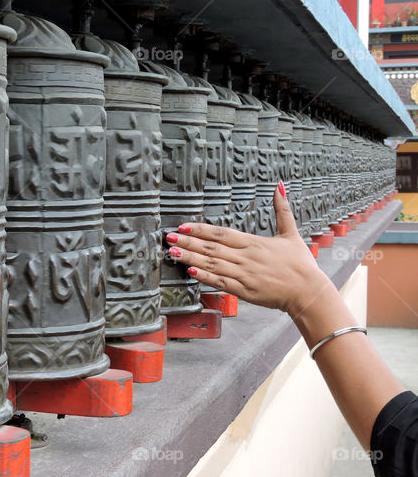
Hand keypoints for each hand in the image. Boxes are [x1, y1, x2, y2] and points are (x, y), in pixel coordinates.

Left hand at [165, 180, 334, 318]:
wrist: (308, 291)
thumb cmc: (299, 263)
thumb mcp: (291, 232)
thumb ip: (282, 209)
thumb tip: (280, 186)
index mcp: (254, 243)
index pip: (222, 234)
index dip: (201, 230)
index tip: (183, 226)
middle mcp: (246, 258)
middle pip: (212, 248)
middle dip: (188, 243)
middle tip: (169, 238)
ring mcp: (244, 275)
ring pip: (212, 265)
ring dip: (191, 259)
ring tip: (173, 254)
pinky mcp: (244, 291)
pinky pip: (221, 283)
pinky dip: (205, 278)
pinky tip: (190, 273)